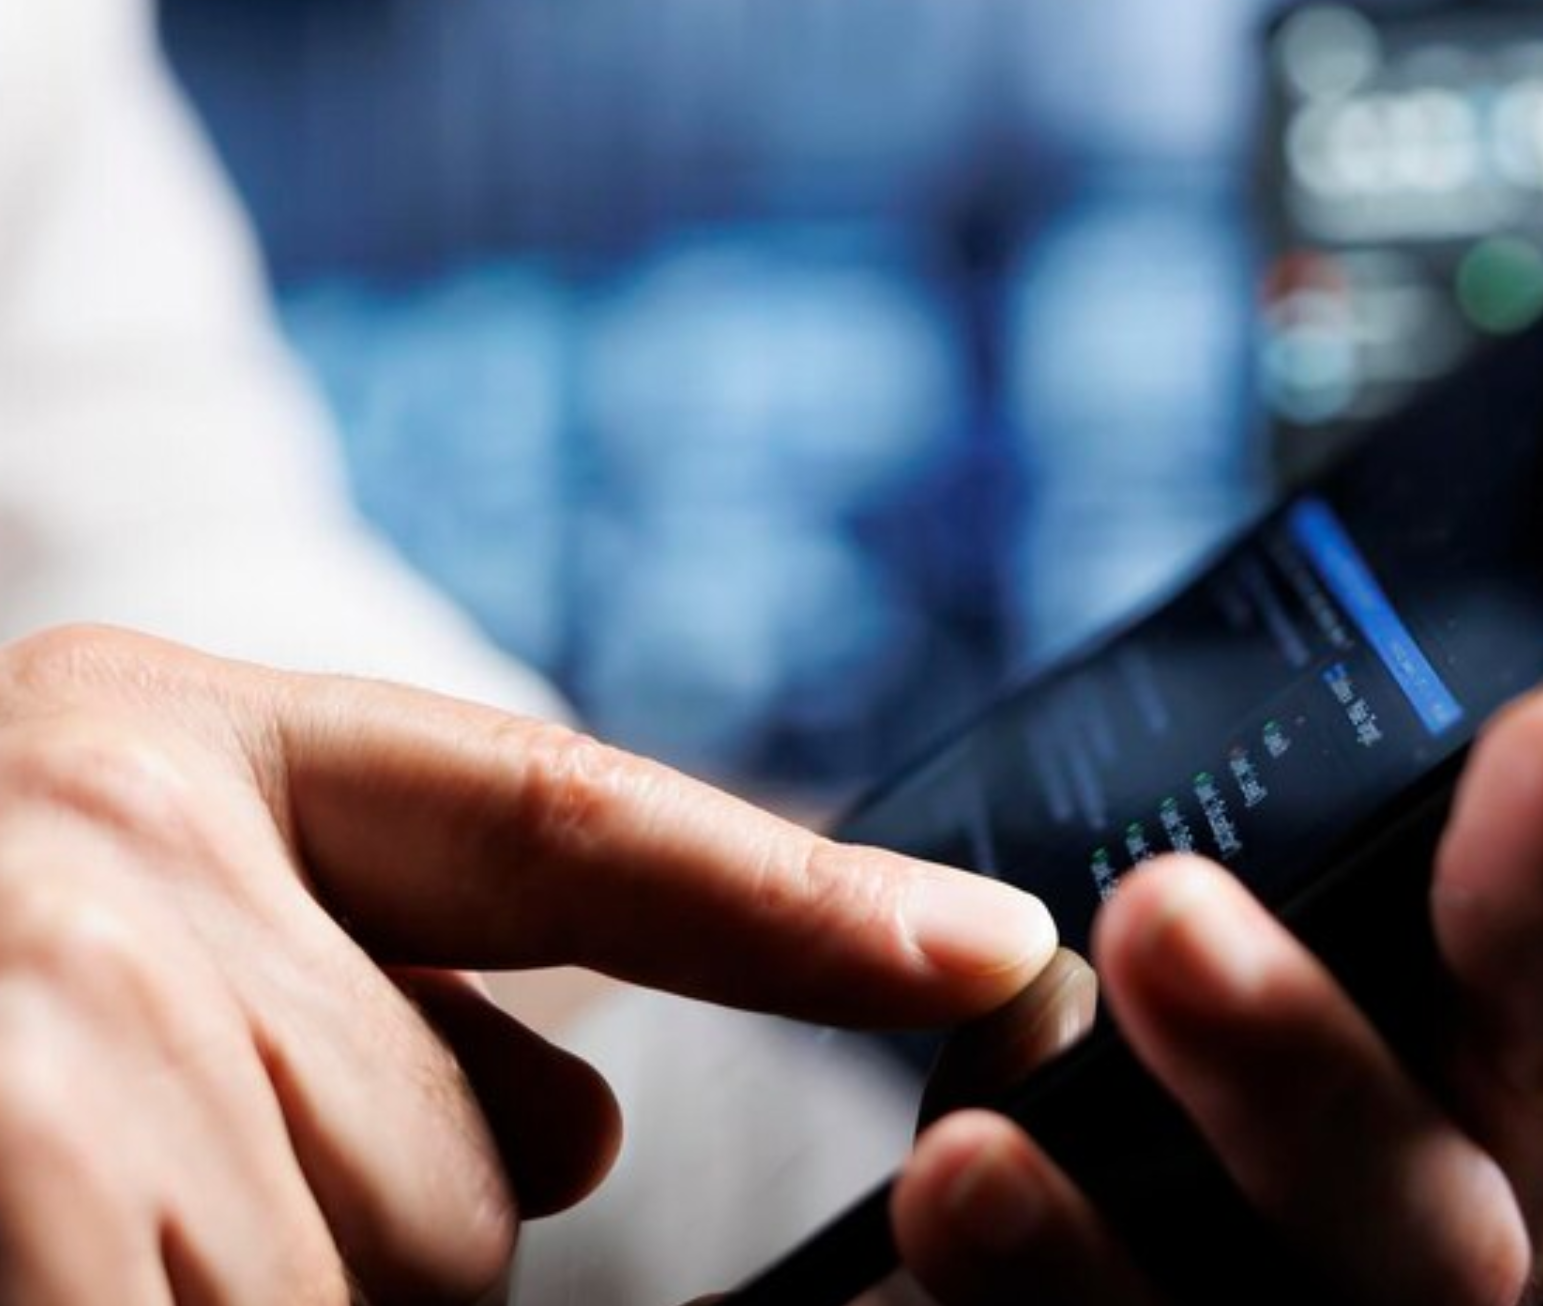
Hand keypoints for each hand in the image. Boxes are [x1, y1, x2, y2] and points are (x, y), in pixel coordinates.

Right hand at [0, 626, 1056, 1303]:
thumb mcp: (145, 919)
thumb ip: (380, 987)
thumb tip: (598, 1108)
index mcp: (188, 743)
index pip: (571, 821)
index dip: (798, 896)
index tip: (994, 957)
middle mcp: (134, 839)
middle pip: (473, 1154)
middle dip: (356, 1219)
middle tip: (144, 1175)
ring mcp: (62, 1006)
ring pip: (396, 1266)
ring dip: (261, 1283)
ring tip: (84, 1189)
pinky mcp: (26, 1159)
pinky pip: (258, 1305)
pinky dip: (208, 1280)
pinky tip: (96, 1206)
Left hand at [891, 567, 1542, 1304]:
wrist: (1087, 1225)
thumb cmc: (1218, 1014)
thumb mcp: (1293, 850)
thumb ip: (1363, 757)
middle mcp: (1497, 1160)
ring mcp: (1360, 1282)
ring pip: (1386, 1218)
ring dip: (1292, 1065)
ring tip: (1164, 920)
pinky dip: (1060, 1251)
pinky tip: (972, 1165)